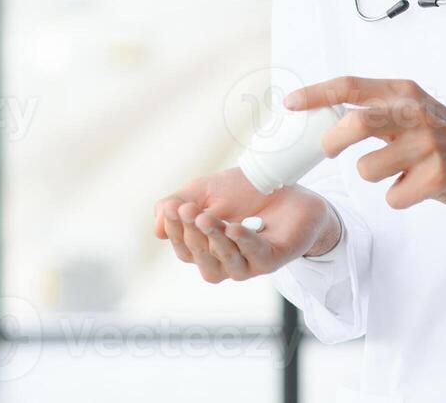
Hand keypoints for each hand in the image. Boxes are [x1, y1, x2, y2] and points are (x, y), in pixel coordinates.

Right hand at [153, 167, 340, 282]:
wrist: (287, 182)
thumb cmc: (246, 190)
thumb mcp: (206, 191)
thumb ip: (178, 205)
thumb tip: (157, 231)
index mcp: (207, 249)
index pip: (183, 248)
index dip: (175, 229)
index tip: (172, 207)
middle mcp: (226, 261)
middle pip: (200, 258)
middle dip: (191, 233)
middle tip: (188, 208)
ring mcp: (249, 263)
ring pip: (225, 262)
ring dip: (213, 239)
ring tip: (205, 217)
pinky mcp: (272, 259)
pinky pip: (254, 256)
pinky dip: (243, 242)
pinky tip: (234, 228)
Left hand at [284, 76, 445, 209]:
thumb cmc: (441, 133)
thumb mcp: (411, 106)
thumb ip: (376, 107)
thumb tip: (324, 117)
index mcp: (403, 92)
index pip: (350, 86)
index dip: (316, 94)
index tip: (289, 103)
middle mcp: (414, 114)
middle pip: (356, 124)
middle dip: (333, 141)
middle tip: (329, 150)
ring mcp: (428, 146)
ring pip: (368, 169)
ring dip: (372, 176)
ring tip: (394, 170)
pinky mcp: (437, 177)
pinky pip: (393, 197)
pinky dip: (398, 196)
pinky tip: (416, 186)